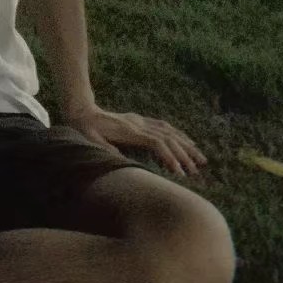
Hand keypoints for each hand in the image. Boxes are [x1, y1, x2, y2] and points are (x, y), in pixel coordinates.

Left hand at [59, 106, 206, 176]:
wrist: (82, 111)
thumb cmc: (85, 128)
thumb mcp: (91, 140)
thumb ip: (106, 149)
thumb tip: (121, 161)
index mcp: (129, 131)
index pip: (156, 143)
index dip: (169, 157)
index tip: (179, 172)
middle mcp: (139, 125)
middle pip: (168, 138)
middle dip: (184, 154)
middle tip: (195, 171)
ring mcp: (140, 122)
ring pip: (170, 132)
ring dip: (186, 145)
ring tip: (200, 158)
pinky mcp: (140, 121)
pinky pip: (164, 127)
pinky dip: (178, 134)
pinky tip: (187, 141)